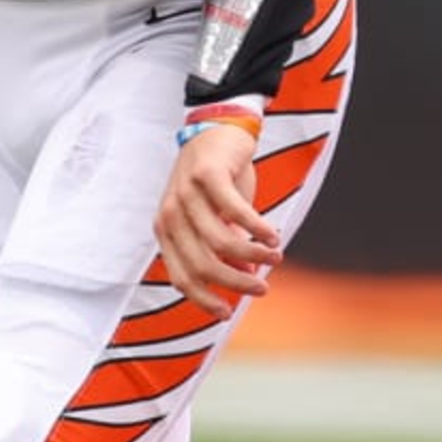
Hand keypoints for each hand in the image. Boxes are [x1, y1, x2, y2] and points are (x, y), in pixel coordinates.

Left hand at [153, 122, 278, 315]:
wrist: (217, 129)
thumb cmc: (217, 178)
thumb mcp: (216, 218)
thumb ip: (225, 247)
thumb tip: (246, 275)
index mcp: (167, 231)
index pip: (181, 277)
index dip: (204, 299)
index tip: (228, 312)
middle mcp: (170, 215)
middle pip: (203, 265)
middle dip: (236, 283)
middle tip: (262, 288)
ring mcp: (186, 194)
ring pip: (221, 242)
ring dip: (253, 255)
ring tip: (275, 257)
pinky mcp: (207, 175)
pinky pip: (236, 212)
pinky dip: (258, 229)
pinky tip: (273, 236)